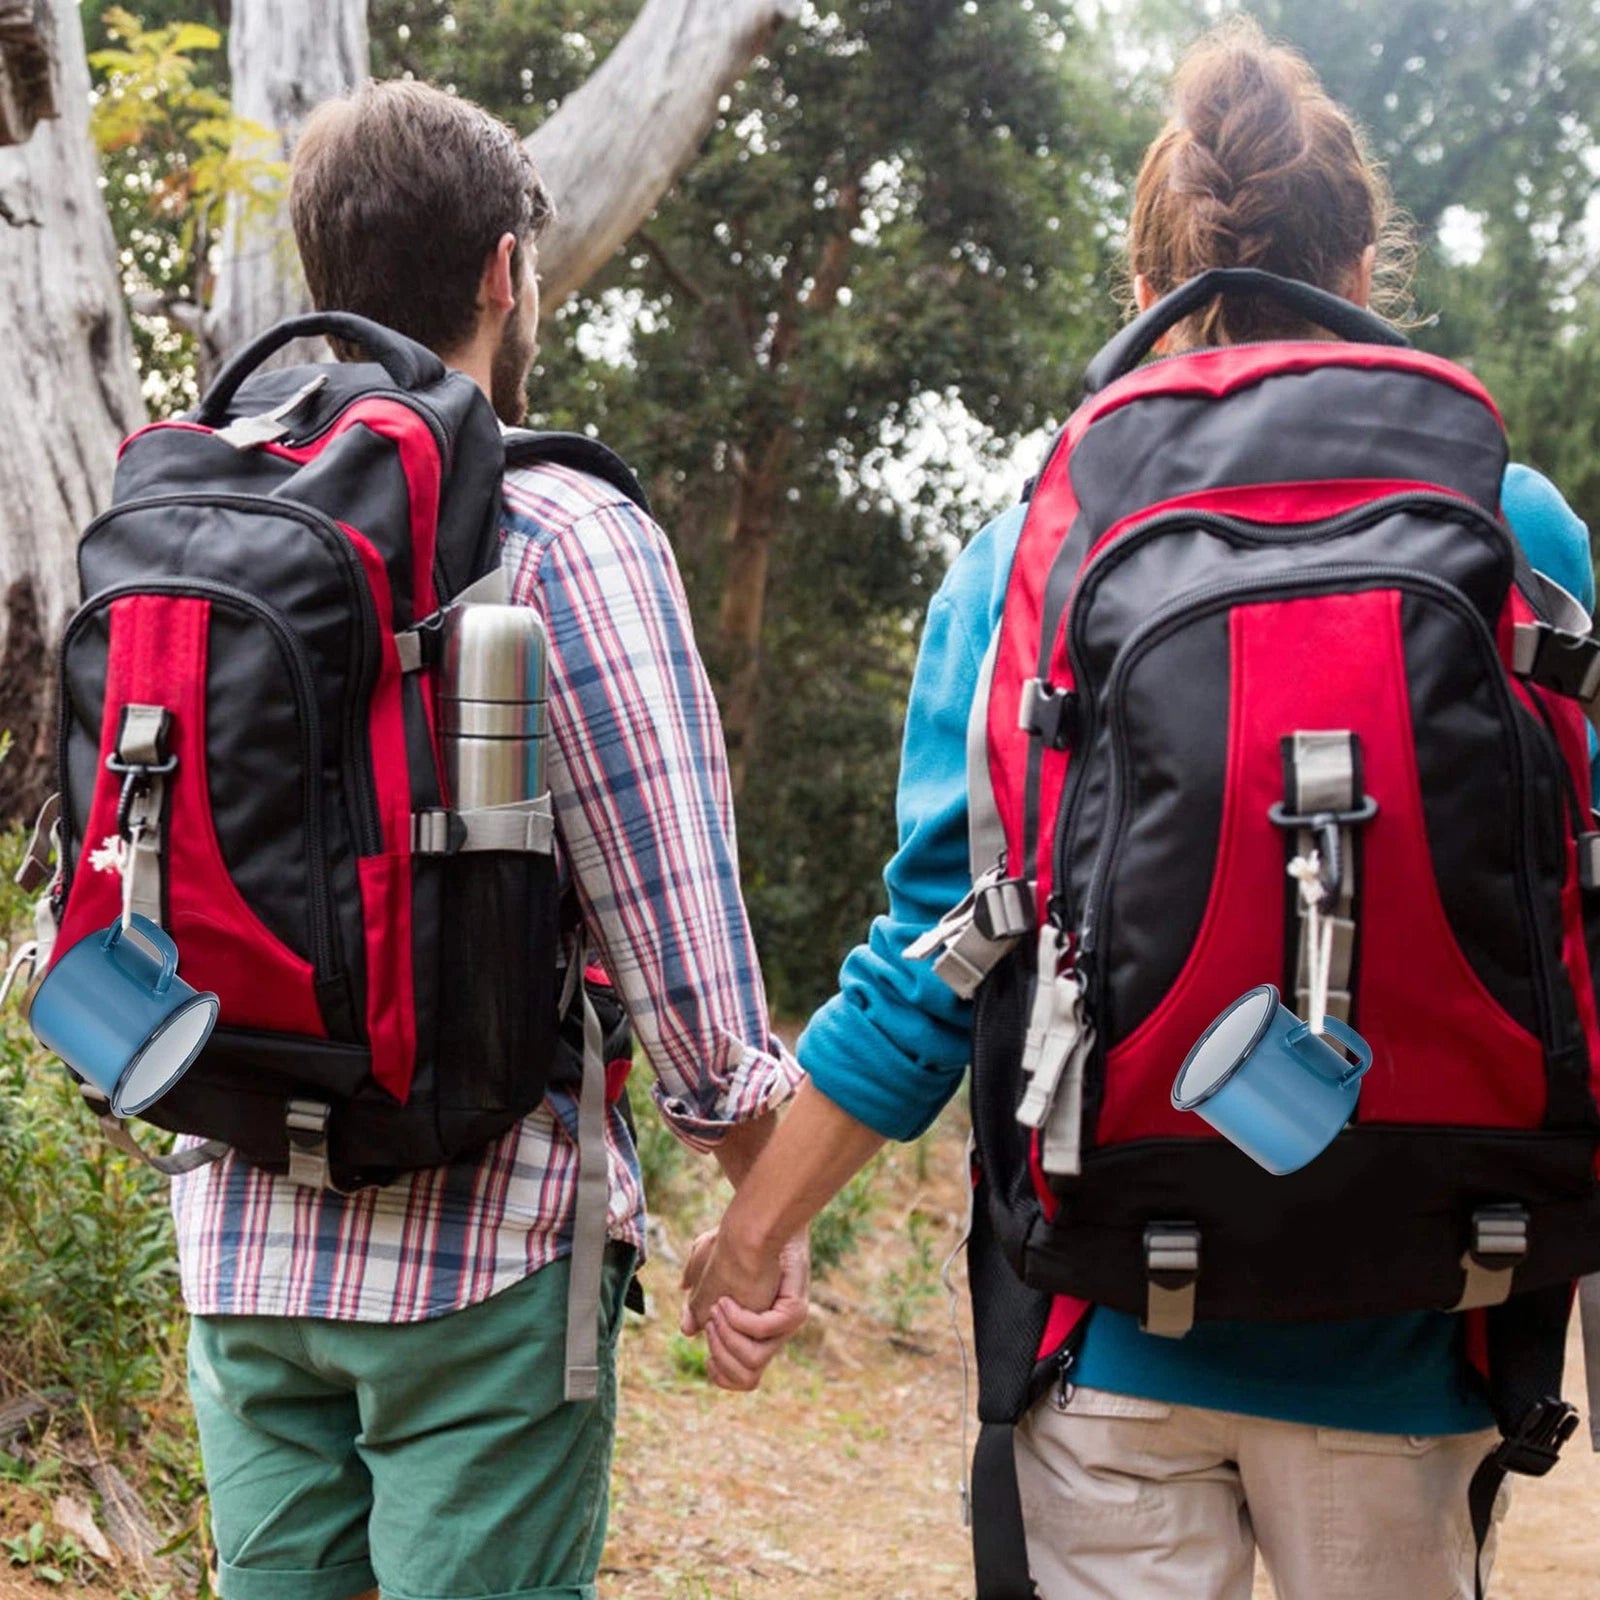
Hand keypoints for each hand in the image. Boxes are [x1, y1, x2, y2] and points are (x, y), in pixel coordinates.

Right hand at [679, 1227, 808, 1391]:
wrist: (754, 1223)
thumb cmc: (729, 1245)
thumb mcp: (705, 1279)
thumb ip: (697, 1306)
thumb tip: (689, 1329)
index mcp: (756, 1332)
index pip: (745, 1379)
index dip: (722, 1376)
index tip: (707, 1358)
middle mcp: (775, 1334)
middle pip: (747, 1378)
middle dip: (719, 1353)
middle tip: (710, 1323)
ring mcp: (787, 1325)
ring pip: (753, 1361)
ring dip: (726, 1337)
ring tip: (720, 1307)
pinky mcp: (794, 1311)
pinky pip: (762, 1332)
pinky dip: (740, 1319)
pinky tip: (728, 1300)